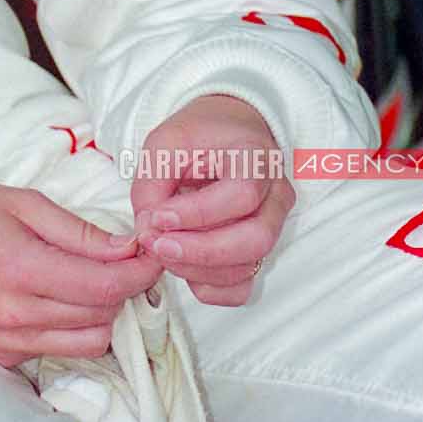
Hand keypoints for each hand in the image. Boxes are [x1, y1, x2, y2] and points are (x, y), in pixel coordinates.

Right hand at [0, 179, 163, 368]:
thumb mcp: (26, 204)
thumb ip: (80, 231)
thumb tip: (128, 249)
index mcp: (23, 268)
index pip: (103, 285)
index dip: (139, 273)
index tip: (154, 256)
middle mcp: (16, 314)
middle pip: (101, 316)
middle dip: (122, 289)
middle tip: (122, 261)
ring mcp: (8, 341)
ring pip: (88, 343)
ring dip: (101, 314)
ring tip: (91, 282)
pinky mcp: (2, 357)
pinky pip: (58, 351)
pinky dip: (71, 329)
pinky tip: (60, 300)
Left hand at [130, 95, 294, 305]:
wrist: (227, 133)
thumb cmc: (200, 135)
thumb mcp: (165, 143)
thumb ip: (152, 184)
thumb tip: (147, 230)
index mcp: (257, 157)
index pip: (242, 195)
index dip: (198, 214)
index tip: (158, 217)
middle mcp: (275, 195)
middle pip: (255, 240)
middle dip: (200, 252)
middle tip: (158, 245)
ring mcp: (274, 226)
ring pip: (249, 267)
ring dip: (198, 270)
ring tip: (162, 250)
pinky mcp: (259, 252)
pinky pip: (243, 286)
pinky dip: (211, 288)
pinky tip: (183, 267)